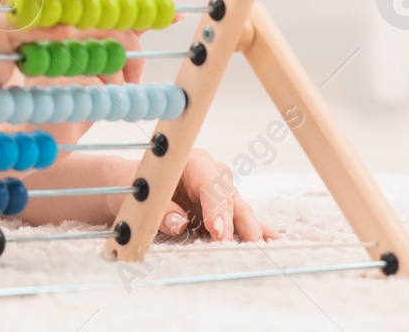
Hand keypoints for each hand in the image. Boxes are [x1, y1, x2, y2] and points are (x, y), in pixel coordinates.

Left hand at [149, 147, 279, 241]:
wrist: (135, 186)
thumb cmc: (138, 185)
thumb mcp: (141, 194)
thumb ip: (160, 209)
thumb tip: (179, 223)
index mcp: (191, 161)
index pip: (209, 183)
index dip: (215, 207)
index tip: (217, 230)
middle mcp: (211, 173)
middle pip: (228, 197)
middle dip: (232, 222)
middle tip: (230, 244)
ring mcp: (221, 190)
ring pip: (239, 209)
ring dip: (248, 228)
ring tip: (259, 246)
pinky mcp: (224, 207)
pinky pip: (241, 218)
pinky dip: (256, 228)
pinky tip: (273, 239)